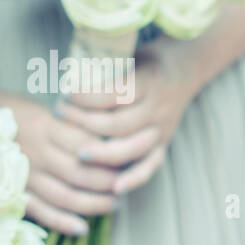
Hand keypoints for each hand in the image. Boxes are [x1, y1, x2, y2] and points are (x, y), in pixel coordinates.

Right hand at [0, 87, 117, 236]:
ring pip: (65, 195)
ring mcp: (24, 174)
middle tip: (125, 186)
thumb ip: (68, 127)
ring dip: (93, 204)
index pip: (87, 145)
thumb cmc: (10, 114)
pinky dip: (61, 222)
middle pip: (81, 173)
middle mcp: (36, 152)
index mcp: (45, 128)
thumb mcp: (42, 111)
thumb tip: (102, 143)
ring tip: (113, 205)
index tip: (127, 160)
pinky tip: (81, 228)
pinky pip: (40, 211)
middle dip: (108, 183)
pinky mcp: (13, 190)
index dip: (110, 156)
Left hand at [56, 45, 194, 195]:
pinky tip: (115, 188)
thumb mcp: (127, 56)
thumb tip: (60, 74)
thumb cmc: (143, 62)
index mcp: (147, 83)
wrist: (184, 67)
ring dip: (101, 154)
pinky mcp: (162, 145)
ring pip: (130, 148)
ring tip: (77, 153)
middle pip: (117, 125)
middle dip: (84, 125)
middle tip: (59, 117)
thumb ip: (102, 67)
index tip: (66, 95)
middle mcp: (156, 108)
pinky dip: (134, 179)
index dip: (87, 98)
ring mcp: (161, 129)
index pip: (115, 95)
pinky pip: (150, 166)